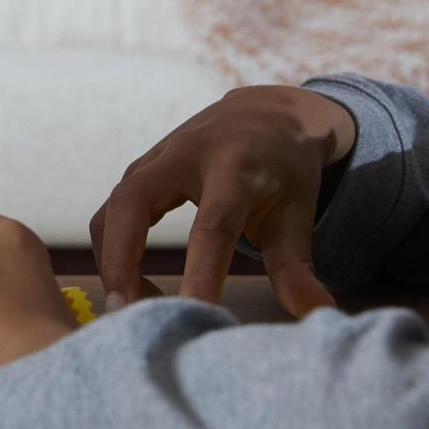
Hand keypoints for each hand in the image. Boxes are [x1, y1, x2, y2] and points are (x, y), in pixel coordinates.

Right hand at [89, 85, 355, 318]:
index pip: (211, 226)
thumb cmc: (285, 169)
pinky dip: (110, 249)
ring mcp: (153, 160)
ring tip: (130, 308)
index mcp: (234, 168)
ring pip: (111, 210)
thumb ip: (297, 266)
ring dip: (110, 260)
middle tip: (125, 313)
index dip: (200, 272)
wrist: (265, 112)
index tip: (193, 313)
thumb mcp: (298, 213)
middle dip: (120, 260)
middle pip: (132, 205)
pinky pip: (110, 211)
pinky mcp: (138, 170)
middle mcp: (184, 157)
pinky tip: (130, 284)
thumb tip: (319, 315)